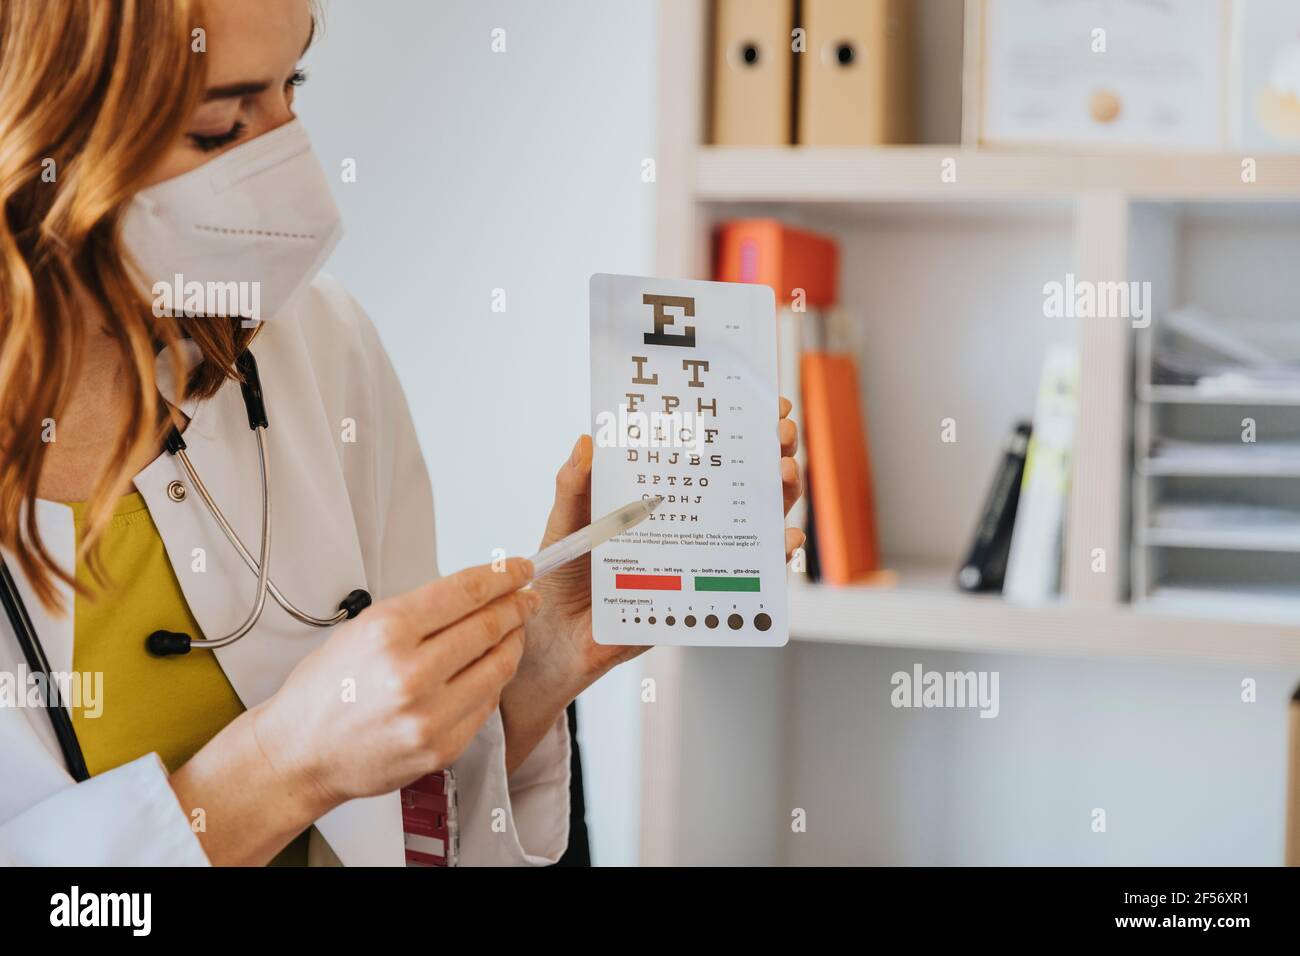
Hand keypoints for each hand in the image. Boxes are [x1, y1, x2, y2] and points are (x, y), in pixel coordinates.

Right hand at [251, 558, 541, 806]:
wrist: (302, 752)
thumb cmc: (326, 690)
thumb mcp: (362, 629)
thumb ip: (419, 613)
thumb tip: (475, 594)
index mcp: (387, 632)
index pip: (466, 592)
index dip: (503, 575)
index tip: (520, 568)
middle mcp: (410, 673)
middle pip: (489, 626)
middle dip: (517, 606)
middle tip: (527, 597)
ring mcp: (429, 714)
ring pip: (498, 666)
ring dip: (514, 642)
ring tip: (515, 630)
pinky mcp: (442, 746)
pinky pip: (486, 704)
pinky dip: (495, 681)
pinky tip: (492, 668)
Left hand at [498, 399, 803, 771]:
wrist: (554, 640)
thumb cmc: (559, 578)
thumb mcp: (565, 523)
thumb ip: (574, 485)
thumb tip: (588, 440)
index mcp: (654, 498)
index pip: (702, 455)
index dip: (734, 428)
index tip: (761, 400)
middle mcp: (684, 524)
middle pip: (740, 483)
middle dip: (770, 452)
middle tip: (782, 431)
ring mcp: (697, 559)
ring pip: (753, 523)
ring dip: (780, 495)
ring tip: (786, 472)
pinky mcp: (702, 597)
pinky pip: (748, 577)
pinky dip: (773, 557)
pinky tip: (785, 539)